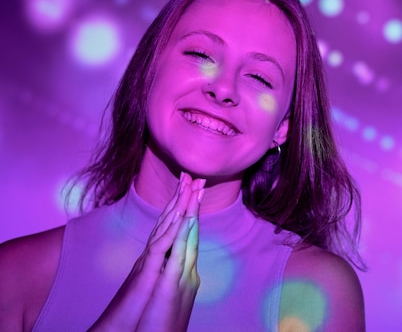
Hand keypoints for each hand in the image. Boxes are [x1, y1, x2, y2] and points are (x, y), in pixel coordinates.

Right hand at [88, 172, 204, 331]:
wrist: (116, 330)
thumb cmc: (136, 313)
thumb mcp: (157, 286)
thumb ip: (164, 269)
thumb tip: (173, 260)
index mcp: (158, 258)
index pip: (174, 227)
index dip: (184, 207)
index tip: (195, 189)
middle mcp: (152, 255)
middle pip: (169, 221)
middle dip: (182, 198)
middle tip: (194, 176)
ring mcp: (148, 262)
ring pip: (165, 228)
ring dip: (178, 206)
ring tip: (189, 185)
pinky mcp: (144, 274)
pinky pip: (159, 249)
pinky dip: (171, 232)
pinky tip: (181, 217)